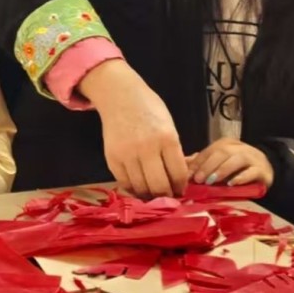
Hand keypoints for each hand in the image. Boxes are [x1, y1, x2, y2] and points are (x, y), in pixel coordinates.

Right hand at [79, 60, 186, 197]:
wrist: (119, 96)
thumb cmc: (149, 109)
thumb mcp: (169, 126)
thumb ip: (173, 151)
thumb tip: (180, 178)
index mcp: (167, 138)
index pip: (178, 174)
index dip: (181, 186)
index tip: (180, 190)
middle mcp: (147, 148)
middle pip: (159, 186)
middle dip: (166, 196)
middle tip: (168, 196)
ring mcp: (127, 154)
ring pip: (141, 188)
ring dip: (149, 194)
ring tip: (154, 192)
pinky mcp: (112, 158)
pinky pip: (125, 183)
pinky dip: (133, 188)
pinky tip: (139, 185)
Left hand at [187, 138, 273, 186]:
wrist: (266, 170)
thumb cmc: (237, 168)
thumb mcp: (219, 164)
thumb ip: (203, 164)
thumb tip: (183, 165)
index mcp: (226, 144)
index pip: (209, 151)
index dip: (198, 163)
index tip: (188, 176)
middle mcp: (238, 148)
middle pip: (222, 152)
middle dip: (208, 166)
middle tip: (199, 179)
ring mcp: (252, 157)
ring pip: (236, 159)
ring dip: (222, 170)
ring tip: (212, 181)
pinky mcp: (262, 170)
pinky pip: (251, 172)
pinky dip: (241, 177)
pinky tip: (232, 184)